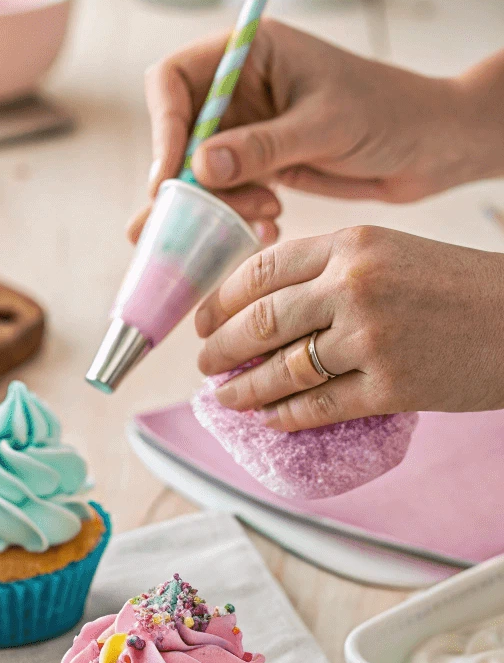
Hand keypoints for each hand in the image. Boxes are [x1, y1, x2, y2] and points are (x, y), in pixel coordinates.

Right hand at [129, 21, 503, 245]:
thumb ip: (262, 146)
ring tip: (263, 213)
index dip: (163, 127)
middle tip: (198, 217)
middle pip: (175, 134)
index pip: (172, 81)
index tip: (171, 176)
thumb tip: (199, 166)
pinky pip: (221, 195)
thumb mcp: (324, 126)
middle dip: (184, 180)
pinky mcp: (254, 165)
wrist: (427, 148)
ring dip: (216, 204)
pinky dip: (235, 216)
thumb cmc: (388, 114)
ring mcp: (243, 129)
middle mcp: (237, 89)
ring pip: (195, 173)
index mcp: (250, 54)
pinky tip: (269, 222)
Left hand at [195, 226, 503, 429]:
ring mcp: (370, 337)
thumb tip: (264, 310)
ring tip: (228, 398)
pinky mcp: (389, 386)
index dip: (221, 300)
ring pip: (280, 370)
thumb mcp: (394, 254)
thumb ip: (332, 272)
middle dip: (219, 349)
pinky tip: (270, 419)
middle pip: (258, 322)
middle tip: (205, 365)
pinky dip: (284, 417)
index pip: (261, 270)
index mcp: (353, 244)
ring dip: (244, 390)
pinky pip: (316, 406)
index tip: (203, 322)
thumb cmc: (459, 288)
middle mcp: (354, 285)